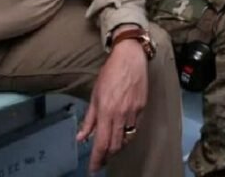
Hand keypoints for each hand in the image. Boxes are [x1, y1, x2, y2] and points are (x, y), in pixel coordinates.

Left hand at [77, 31, 148, 173]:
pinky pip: (134, 127)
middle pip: (115, 145)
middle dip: (107, 156)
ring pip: (126, 138)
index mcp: (106, 111)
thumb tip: (82, 137)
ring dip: (118, 147)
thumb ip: (89, 119)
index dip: (97, 159)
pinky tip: (122, 133)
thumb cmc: (110, 73)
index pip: (101, 143)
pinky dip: (127, 133)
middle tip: (100, 161)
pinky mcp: (142, 108)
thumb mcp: (95, 95)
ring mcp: (133, 112)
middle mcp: (120, 114)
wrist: (130, 58)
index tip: (93, 168)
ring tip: (110, 149)